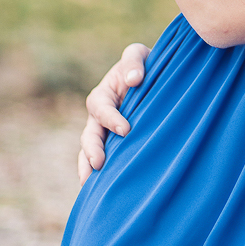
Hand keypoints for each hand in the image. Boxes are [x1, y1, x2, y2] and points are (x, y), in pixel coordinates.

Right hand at [77, 42, 150, 184]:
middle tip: (98, 164)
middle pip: (88, 135)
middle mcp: (99, 117)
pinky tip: (102, 192)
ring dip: (88, 167)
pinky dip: (99, 176)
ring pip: (89, 152)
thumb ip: (134, 61)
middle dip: (91, 150)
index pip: (100, 108)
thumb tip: (133, 80)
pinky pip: (103, 161)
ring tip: (90, 185)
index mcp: (103, 95)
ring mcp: (105, 134)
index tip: (126, 130)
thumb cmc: (146, 65)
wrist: (156, 78)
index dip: (111, 119)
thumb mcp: (139, 54)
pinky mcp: (115, 146)